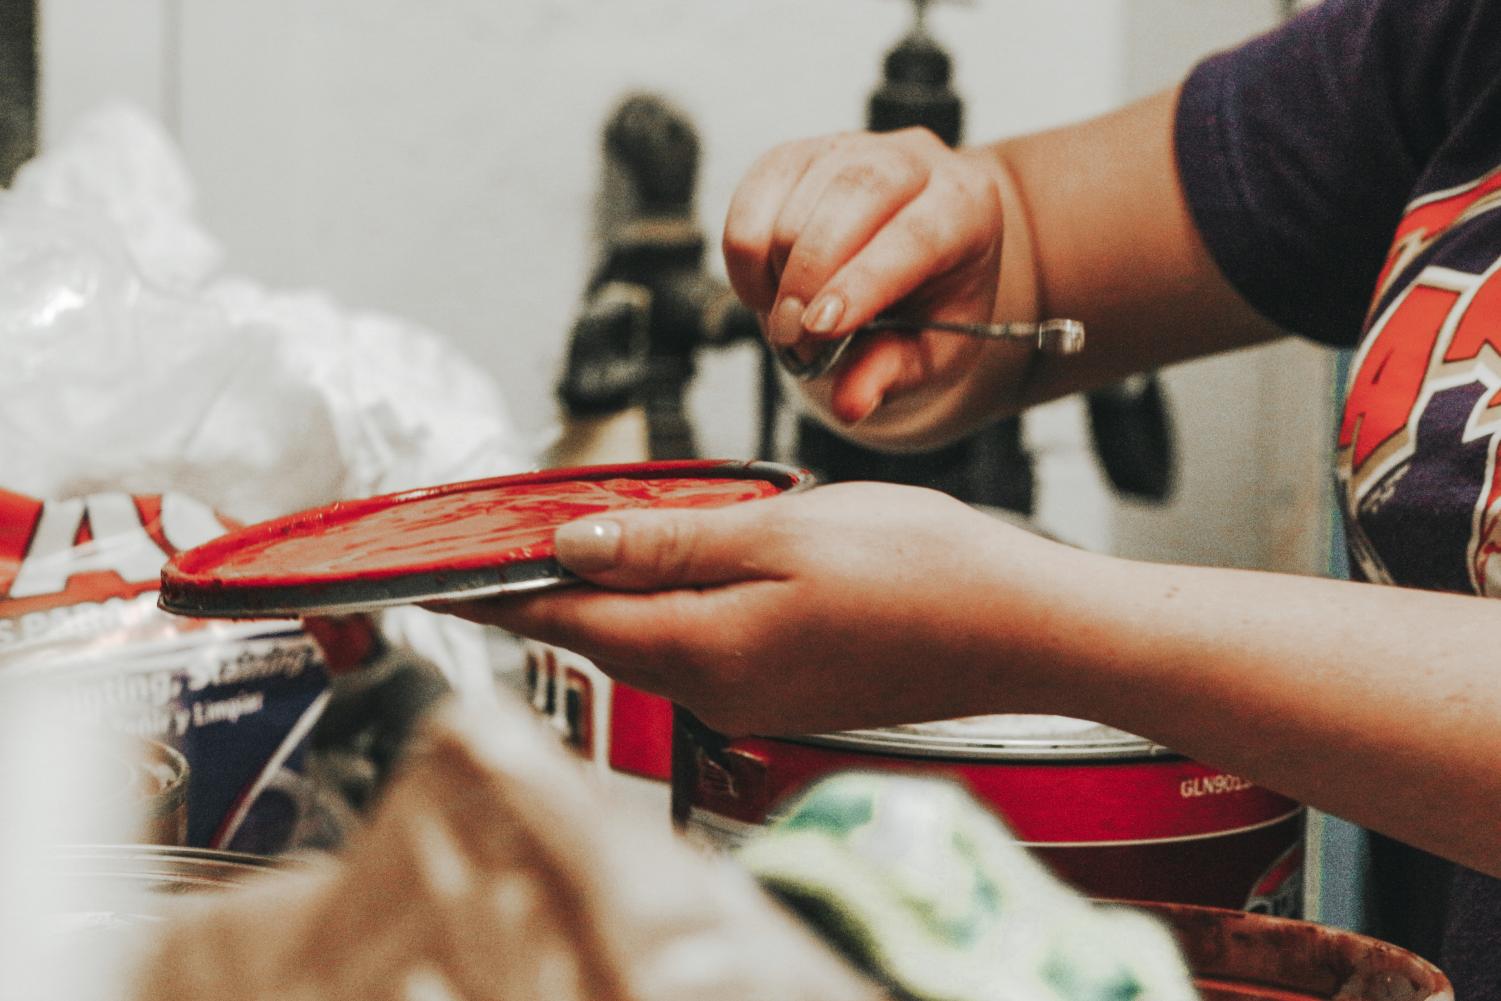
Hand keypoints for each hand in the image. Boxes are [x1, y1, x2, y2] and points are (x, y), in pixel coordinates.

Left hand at [439, 483, 1086, 735]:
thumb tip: (572, 545)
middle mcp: (716, 691)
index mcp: (702, 651)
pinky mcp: (788, 689)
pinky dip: (674, 603)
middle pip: (604, 634)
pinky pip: (703, 645)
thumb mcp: (779, 532)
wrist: (1021, 629)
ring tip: (592, 533)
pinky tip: (686, 563)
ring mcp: (754, 697)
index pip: (566, 622)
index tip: (439, 577)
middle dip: (553, 585)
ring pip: (653, 638)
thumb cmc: (917, 572)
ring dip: (616, 590)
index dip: (497, 594)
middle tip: (516, 530)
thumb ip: (668, 543)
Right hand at [723, 129, 1012, 428]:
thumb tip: (851, 404)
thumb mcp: (930, 354)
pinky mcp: (798, 154)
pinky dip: (745, 252)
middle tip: (791, 336)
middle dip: (810, 270)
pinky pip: (753, 193)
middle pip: (857, 191)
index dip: (862, 281)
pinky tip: (766, 290)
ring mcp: (851, 147)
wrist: (918, 260)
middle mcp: (914, 160)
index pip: (915, 234)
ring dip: (777, 270)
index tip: (820, 328)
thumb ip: (891, 375)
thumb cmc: (931, 307)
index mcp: (966, 207)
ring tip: (789, 323)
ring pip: (797, 193)